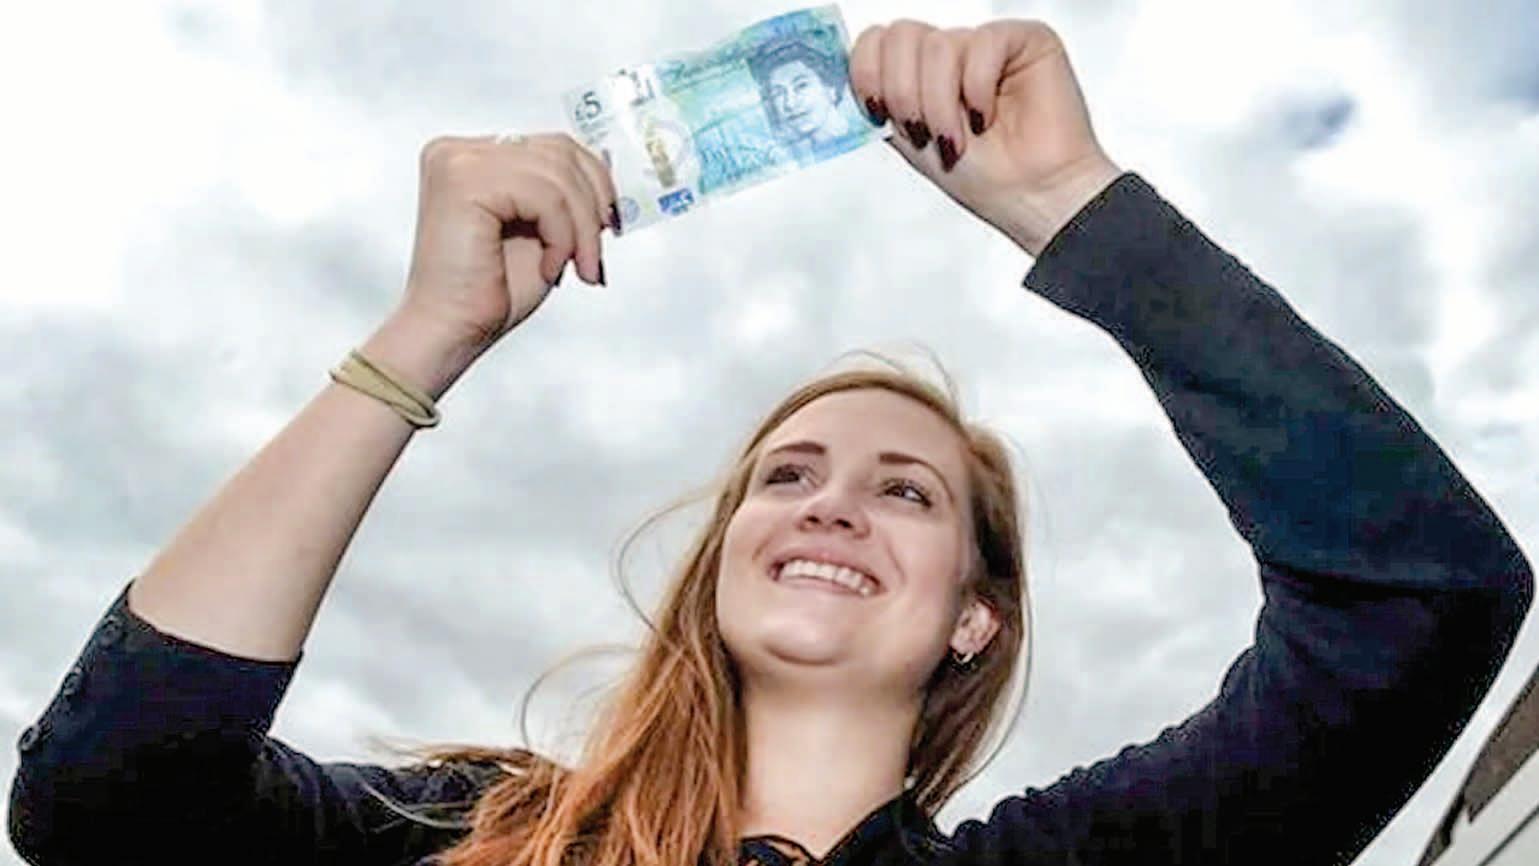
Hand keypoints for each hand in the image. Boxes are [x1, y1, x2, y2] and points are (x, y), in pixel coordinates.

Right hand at [397, 133, 617, 354]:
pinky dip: (561, 236)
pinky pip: (544, 195)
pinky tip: (549, 268)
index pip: (554, 145)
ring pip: (558, 173)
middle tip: (594, 255)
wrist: (450, 331)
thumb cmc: (489, 292)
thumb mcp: (543, 231)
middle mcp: (460, 152)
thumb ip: (564, 196)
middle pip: (560, 151)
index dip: (594, 182)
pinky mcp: (463, 181)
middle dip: (592, 207)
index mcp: (476, 158)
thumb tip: (608, 172)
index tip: (608, 224)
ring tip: (577, 267)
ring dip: (580, 229)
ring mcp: (458, 161)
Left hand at [850, 19, 1123, 255]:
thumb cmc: (980, 176)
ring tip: (958, 138)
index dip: (865, 71)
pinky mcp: (1024, 40)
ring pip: (938, 44)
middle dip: (902, 90)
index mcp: (917, 73)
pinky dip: (977, 86)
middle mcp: (948, 54)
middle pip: (899, 34)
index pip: (874, 41)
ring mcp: (983, 44)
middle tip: (920, 130)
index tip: (875, 111)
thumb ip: (877, 101)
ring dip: (940, 102)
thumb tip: (833, 77)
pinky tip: (987, 115)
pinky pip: (983, 42)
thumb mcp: (907, 140)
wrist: (1029, 197)